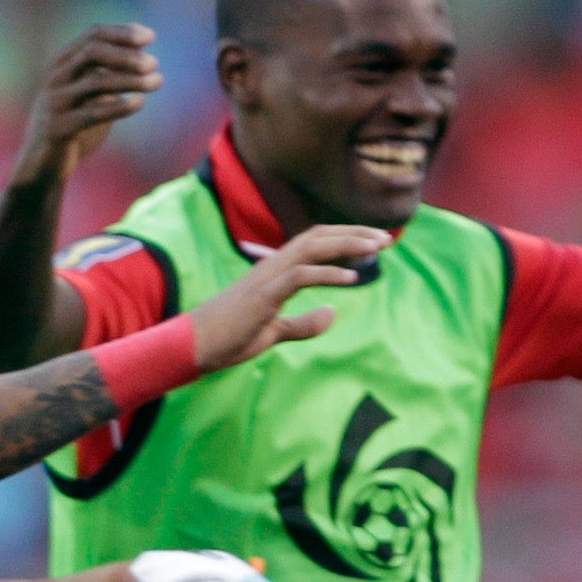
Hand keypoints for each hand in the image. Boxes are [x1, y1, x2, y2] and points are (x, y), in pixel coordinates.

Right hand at [20, 23, 161, 183]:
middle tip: (154, 63)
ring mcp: (56, 102)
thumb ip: (109, 72)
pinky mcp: (59, 128)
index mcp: (63, 63)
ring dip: (131, 80)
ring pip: (95, 81)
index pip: (92, 35)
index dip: (122, 33)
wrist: (44, 161)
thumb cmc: (75, 122)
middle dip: (126, 54)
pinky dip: (118, 106)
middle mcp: (56, 77)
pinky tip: (139, 102)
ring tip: (158, 82)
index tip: (151, 37)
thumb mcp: (91, 92)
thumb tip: (144, 51)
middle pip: (92, 52)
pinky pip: (91, 114)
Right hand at [184, 223, 390, 372]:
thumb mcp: (274, 332)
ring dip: (347, 245)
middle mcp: (272, 266)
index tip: (375, 243)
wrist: (195, 347)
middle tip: (386, 238)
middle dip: (354, 233)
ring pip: (312, 248)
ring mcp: (267, 278)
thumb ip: (304, 324)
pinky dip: (328, 274)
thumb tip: (333, 313)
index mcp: (276, 272)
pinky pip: (300, 276)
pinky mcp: (263, 295)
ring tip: (377, 247)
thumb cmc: (229, 338)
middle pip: (318, 236)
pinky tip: (352, 279)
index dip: (345, 238)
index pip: (315, 243)